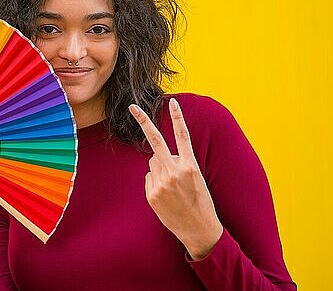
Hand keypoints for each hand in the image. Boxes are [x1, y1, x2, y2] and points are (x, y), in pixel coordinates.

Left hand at [129, 98, 222, 259]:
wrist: (199, 230)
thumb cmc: (200, 201)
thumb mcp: (196, 178)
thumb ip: (179, 163)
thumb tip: (159, 156)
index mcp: (190, 166)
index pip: (182, 136)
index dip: (177, 118)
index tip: (172, 102)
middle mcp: (174, 172)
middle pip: (155, 141)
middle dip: (143, 121)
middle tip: (132, 106)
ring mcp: (161, 183)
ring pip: (153, 162)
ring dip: (160, 168)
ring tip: (174, 186)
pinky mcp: (152, 194)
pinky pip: (150, 178)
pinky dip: (156, 182)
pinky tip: (167, 195)